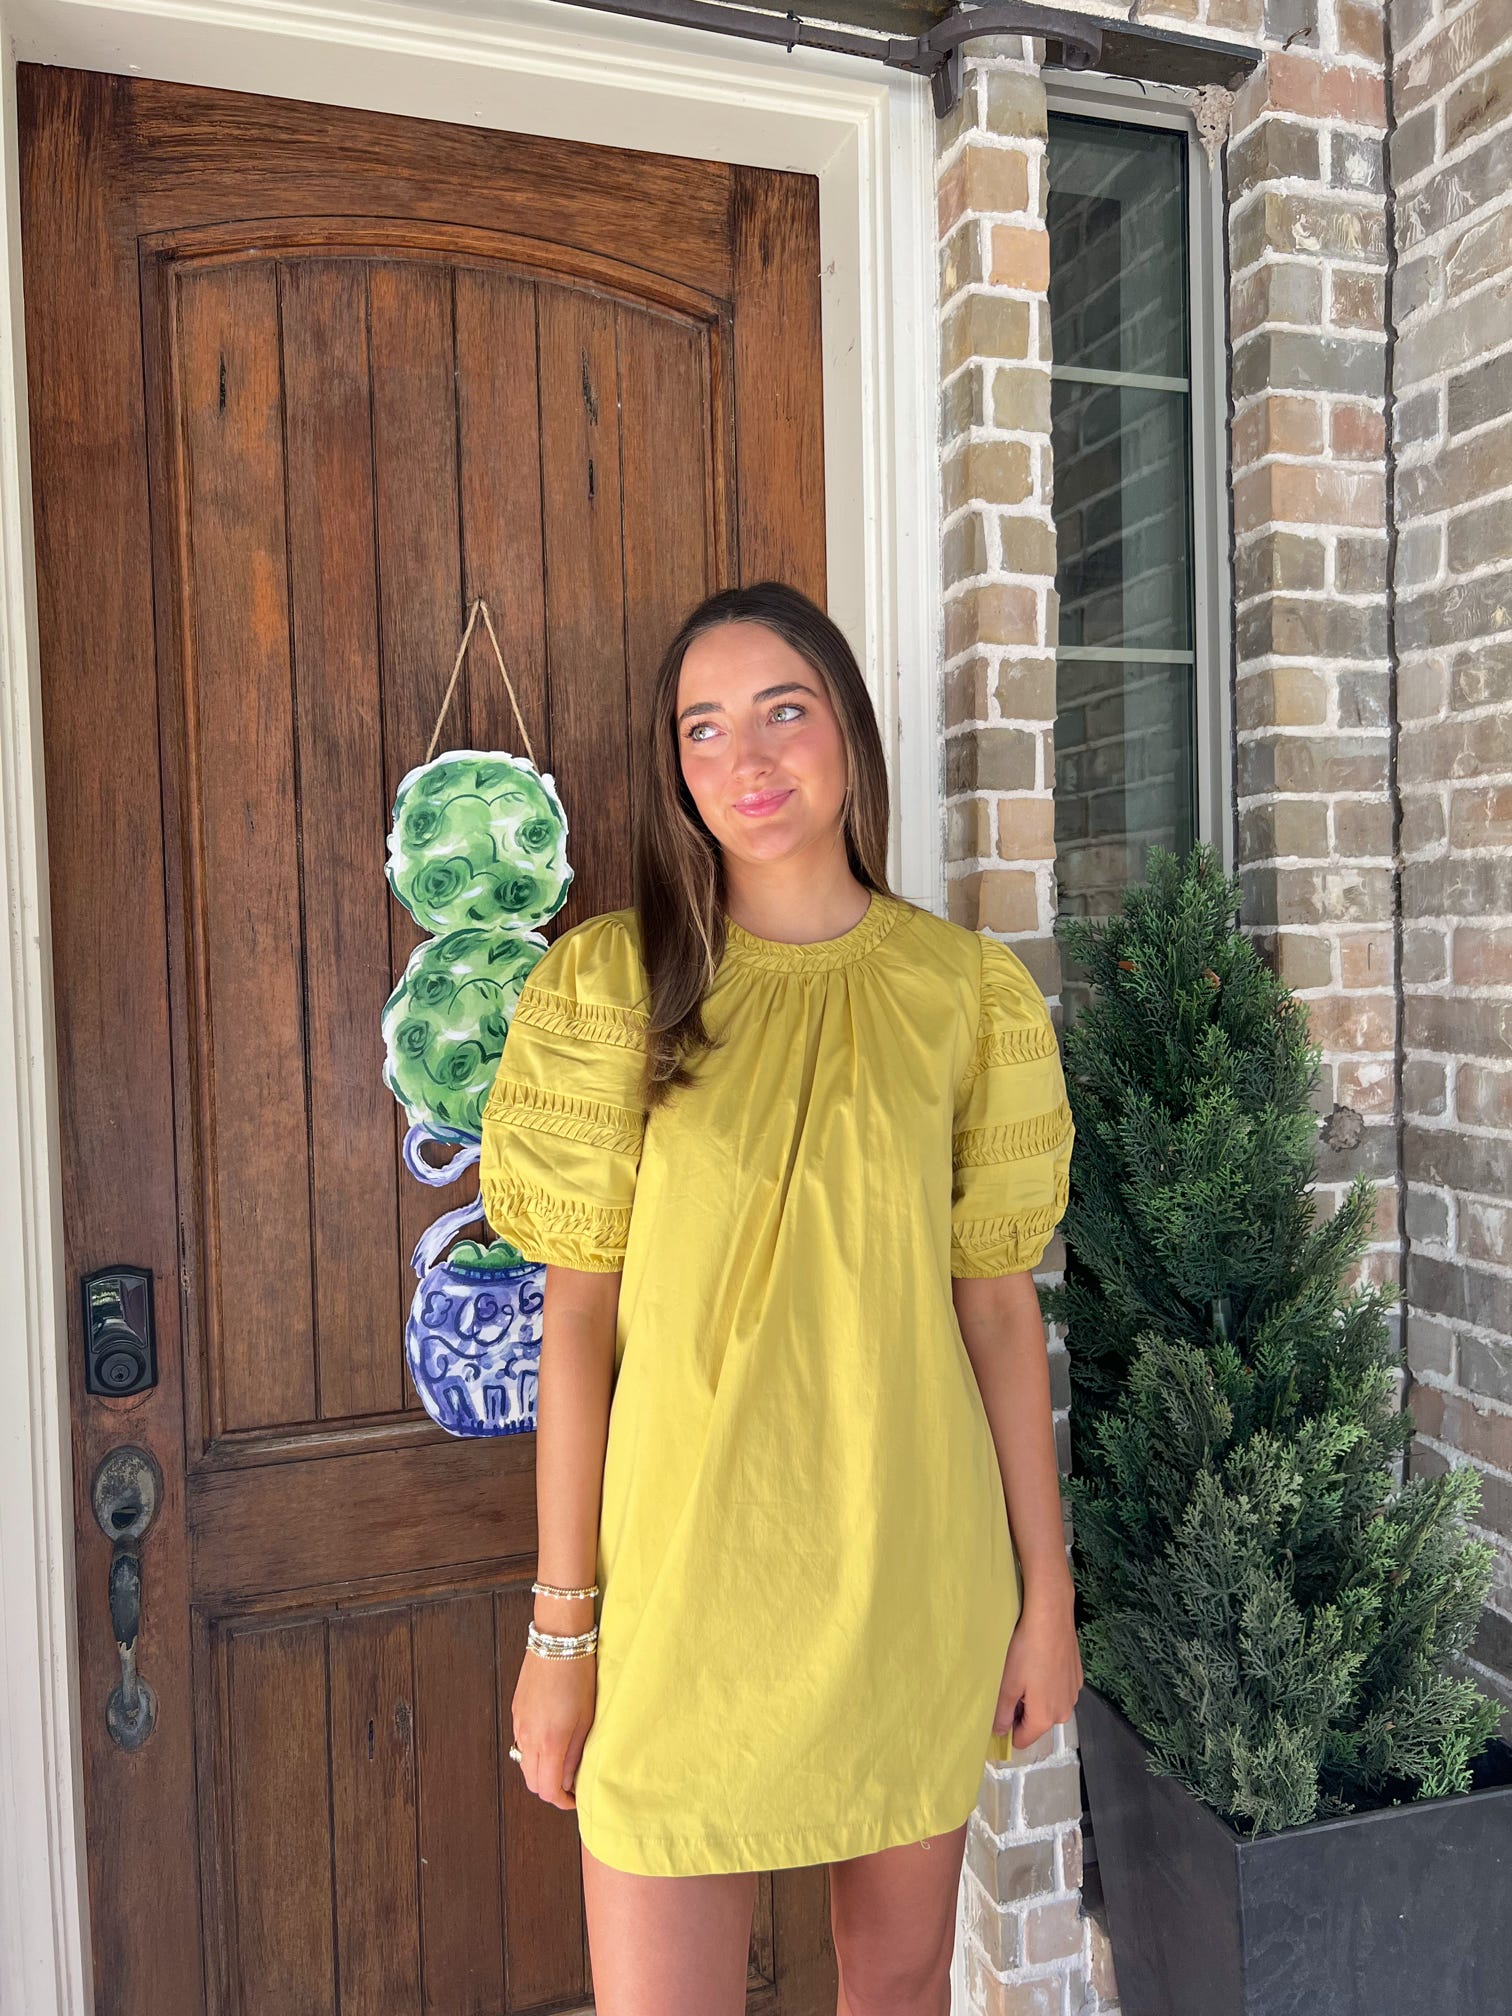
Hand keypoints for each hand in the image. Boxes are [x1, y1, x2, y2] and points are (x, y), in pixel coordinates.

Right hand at [511, 1644, 597, 1809]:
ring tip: (562, 1761)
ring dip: (540, 1770)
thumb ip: (575, 1752)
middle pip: (531, 1781)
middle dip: (550, 1789)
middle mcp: (528, 1737)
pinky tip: (551, 1740)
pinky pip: (521, 1743)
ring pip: (524, 1763)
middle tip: (570, 1784)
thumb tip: (569, 1778)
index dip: (562, 1801)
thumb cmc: (578, 1675)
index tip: (576, 1799)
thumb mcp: (586, 1717)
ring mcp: (518, 1723)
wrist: (557, 1640)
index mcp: (549, 1741)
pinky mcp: (516, 1711)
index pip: (547, 1789)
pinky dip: (533, 1752)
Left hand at [993, 1582, 1082, 1751]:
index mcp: (1045, 1718)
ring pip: (1047, 1706)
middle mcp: (1064, 1712)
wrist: (1051, 1617)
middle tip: (1011, 1684)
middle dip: (1022, 1710)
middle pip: (1036, 1723)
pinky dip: (1047, 1683)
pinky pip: (1058, 1691)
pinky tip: (1040, 1663)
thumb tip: (999, 1731)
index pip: (1022, 1740)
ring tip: (1025, 1671)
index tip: (998, 1710)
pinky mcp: (1077, 1678)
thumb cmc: (1028, 1649)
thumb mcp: (1007, 1684)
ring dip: (1035, 1697)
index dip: (1007, 1729)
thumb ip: (1001, 1713)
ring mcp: (1073, 1695)